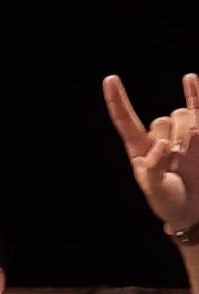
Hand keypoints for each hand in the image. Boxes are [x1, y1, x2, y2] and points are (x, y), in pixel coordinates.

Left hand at [104, 74, 198, 232]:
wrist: (192, 209)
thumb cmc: (169, 202)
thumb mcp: (155, 191)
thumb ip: (153, 168)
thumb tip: (161, 143)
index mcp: (139, 150)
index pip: (126, 121)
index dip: (117, 100)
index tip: (109, 79)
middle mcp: (158, 137)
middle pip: (163, 119)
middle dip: (173, 139)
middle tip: (176, 164)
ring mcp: (180, 134)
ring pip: (183, 115)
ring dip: (188, 134)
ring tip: (187, 158)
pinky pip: (196, 105)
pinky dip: (194, 91)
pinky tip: (189, 78)